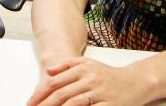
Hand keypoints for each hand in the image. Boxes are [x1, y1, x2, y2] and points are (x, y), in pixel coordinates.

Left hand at [27, 57, 149, 105]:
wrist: (135, 82)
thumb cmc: (108, 75)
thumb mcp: (87, 63)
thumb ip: (67, 64)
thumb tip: (49, 71)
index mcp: (82, 69)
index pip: (55, 82)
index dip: (40, 94)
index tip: (30, 103)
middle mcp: (90, 79)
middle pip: (61, 94)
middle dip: (45, 105)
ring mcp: (100, 93)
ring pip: (73, 104)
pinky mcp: (109, 105)